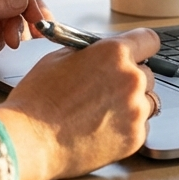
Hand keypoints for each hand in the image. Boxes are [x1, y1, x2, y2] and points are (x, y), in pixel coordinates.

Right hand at [0, 29, 160, 179]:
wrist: (30, 139)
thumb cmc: (38, 98)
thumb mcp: (59, 57)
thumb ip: (89, 52)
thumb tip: (100, 53)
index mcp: (114, 53)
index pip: (149, 40)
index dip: (141, 46)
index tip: (137, 54)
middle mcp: (131, 79)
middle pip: (148, 73)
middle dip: (130, 78)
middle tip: (107, 89)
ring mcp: (136, 111)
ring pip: (148, 101)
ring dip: (132, 104)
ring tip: (103, 111)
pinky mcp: (135, 138)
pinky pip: (142, 126)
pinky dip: (127, 127)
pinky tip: (102, 128)